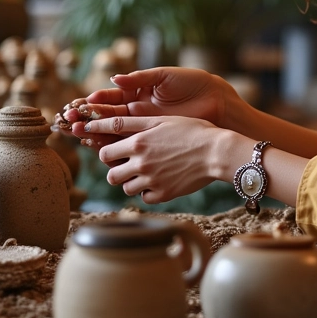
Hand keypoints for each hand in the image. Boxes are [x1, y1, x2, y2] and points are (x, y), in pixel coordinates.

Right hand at [64, 67, 236, 135]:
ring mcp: (145, 128)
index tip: (77, 106)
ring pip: (113, 134)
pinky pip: (129, 146)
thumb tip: (114, 78)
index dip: (92, 103)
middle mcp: (137, 112)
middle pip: (106, 118)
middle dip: (87, 120)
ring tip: (80, 135)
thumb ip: (139, 78)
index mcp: (138, 93)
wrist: (216, 101)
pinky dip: (113, 147)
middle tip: (70, 124)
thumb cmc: (192, 84)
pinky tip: (100, 147)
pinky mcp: (154, 141)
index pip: (109, 99)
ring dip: (95, 135)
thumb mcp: (164, 76)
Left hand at [82, 113, 224, 202]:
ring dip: (131, 180)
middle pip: (110, 174)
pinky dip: (148, 191)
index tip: (99, 150)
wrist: (216, 152)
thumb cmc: (192, 130)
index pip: (105, 151)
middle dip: (116, 168)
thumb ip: (133, 123)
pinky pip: (144, 198)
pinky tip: (159, 179)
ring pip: (126, 188)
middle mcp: (141, 163)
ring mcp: (151, 181)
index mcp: (139, 142)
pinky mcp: (163, 195)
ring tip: (146, 170)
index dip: (101, 150)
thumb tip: (107, 123)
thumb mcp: (161, 120)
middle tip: (127, 162)